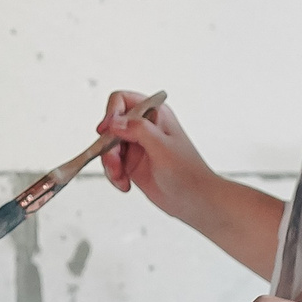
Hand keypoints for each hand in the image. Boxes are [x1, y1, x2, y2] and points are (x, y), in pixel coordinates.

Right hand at [98, 91, 215, 221]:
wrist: (195, 200)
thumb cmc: (188, 172)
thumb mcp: (162, 146)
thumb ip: (138, 129)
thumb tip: (115, 121)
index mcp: (155, 114)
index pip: (123, 101)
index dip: (111, 113)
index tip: (106, 130)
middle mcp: (144, 127)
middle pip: (111, 126)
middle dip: (108, 145)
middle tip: (115, 161)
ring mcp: (137, 146)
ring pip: (108, 147)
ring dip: (110, 163)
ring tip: (120, 177)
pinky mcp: (132, 164)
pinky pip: (112, 164)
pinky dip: (114, 175)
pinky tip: (125, 184)